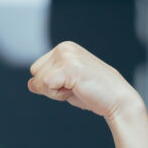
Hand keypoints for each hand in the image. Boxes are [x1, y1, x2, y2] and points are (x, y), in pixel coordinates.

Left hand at [27, 41, 142, 121]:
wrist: (117, 100)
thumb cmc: (93, 92)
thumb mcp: (66, 83)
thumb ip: (48, 80)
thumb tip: (30, 84)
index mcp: (64, 48)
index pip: (36, 69)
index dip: (49, 84)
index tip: (70, 84)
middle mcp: (64, 48)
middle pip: (34, 74)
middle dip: (50, 88)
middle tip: (73, 87)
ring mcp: (67, 56)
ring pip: (38, 81)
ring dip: (55, 92)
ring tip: (77, 88)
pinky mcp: (69, 68)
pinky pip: (45, 85)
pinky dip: (58, 95)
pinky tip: (76, 90)